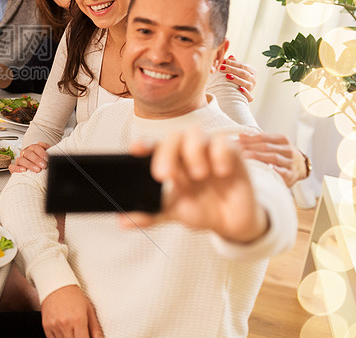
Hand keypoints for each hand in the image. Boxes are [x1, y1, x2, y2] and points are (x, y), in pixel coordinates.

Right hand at [9, 142, 48, 172]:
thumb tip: (41, 143)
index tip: (47, 159)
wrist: (35, 176)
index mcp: (32, 149)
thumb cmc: (41, 164)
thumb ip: (46, 148)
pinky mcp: (14, 168)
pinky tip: (24, 170)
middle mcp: (24, 154)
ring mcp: (19, 161)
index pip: (35, 147)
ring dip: (29, 164)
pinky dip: (17, 168)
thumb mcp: (46, 156)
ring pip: (21, 160)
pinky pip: (12, 167)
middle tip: (44, 165)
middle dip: (37, 160)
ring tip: (37, 169)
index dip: (41, 153)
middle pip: (28, 153)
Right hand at [41, 285, 103, 337]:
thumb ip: (95, 329)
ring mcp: (54, 326)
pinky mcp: (46, 326)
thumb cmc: (73, 295)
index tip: (86, 337)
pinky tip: (63, 330)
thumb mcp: (89, 309)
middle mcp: (65, 324)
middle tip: (79, 332)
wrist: (56, 284)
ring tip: (71, 329)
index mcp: (78, 320)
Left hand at [121, 129, 268, 243]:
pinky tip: (221, 171)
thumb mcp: (174, 213)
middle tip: (164, 175)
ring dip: (193, 152)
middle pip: (173, 138)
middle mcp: (187, 152)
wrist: (232, 222)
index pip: (154, 146)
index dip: (144, 144)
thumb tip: (123, 221)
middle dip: (166, 153)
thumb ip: (151, 214)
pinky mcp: (232, 156)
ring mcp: (209, 152)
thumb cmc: (201, 209)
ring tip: (197, 175)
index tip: (134, 150)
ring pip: (196, 134)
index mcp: (171, 162)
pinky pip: (225, 143)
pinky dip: (220, 153)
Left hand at [220, 55, 255, 100]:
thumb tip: (230, 56)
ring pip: (245, 83)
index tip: (222, 61)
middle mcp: (253, 79)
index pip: (242, 65)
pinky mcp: (249, 97)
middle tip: (221, 67)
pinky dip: (245, 92)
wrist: (238, 93)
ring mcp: (252, 88)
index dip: (232, 63)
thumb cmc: (237, 78)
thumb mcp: (237, 70)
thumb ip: (234, 63)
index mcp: (252, 70)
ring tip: (227, 76)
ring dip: (236, 79)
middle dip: (231, 69)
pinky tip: (240, 89)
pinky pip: (249, 96)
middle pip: (243, 73)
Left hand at [239, 132, 305, 186]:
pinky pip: (281, 171)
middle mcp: (288, 149)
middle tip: (234, 150)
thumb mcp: (273, 144)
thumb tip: (241, 135)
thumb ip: (258, 139)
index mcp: (283, 139)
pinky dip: (272, 169)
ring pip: (273, 157)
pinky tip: (262, 167)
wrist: (301, 169)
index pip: (263, 137)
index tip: (234, 142)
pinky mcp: (291, 174)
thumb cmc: (282, 155)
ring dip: (257, 157)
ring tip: (243, 158)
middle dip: (249, 147)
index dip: (248, 139)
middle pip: (266, 146)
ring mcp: (291, 162)